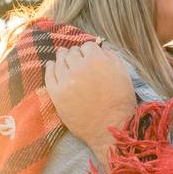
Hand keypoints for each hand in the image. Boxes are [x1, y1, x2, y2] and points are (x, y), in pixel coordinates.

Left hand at [44, 42, 136, 164]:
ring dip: (61, 57)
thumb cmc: (120, 102)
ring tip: (62, 56)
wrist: (110, 128)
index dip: (88, 50)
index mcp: (97, 60)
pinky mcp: (57, 94)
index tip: (88, 55)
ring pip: (59, 61)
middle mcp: (79, 68)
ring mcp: (66, 81)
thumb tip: (101, 48)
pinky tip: (51, 65)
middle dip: (75, 53)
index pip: (87, 46)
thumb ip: (112, 57)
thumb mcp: (123, 74)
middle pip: (72, 52)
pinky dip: (49, 68)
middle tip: (75, 56)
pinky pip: (49, 76)